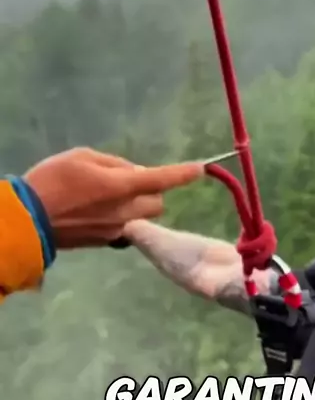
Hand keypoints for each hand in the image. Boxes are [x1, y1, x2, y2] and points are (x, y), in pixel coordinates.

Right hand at [23, 148, 203, 248]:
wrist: (30, 220)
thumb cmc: (52, 180)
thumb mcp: (82, 157)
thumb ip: (115, 164)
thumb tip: (134, 173)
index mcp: (121, 186)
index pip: (161, 179)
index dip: (182, 174)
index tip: (199, 169)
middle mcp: (125, 211)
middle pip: (157, 203)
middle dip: (151, 192)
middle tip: (127, 182)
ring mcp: (117, 230)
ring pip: (144, 218)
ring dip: (138, 206)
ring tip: (111, 197)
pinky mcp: (107, 242)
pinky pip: (126, 228)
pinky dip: (122, 218)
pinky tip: (99, 211)